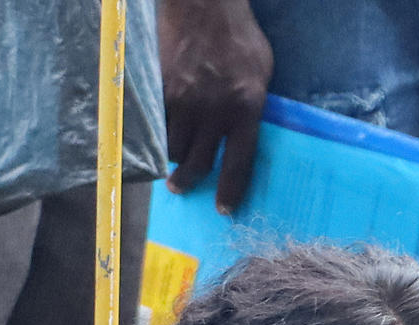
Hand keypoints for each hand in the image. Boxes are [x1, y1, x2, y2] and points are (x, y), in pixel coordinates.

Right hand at [158, 0, 273, 214]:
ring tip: (170, 163)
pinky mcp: (162, 89)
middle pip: (198, 162)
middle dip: (189, 181)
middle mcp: (214, 112)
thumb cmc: (240, 36)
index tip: (223, 210)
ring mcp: (185, 101)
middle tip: (181, 187)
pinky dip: (157, 135)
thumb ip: (253, 103)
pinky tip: (157, 137)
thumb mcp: (262, 73)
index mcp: (246, 110)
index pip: (239, 165)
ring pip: (174, 146)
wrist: (205, 5)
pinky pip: (157, 124)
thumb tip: (246, 128)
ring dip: (172, 159)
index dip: (230, 192)